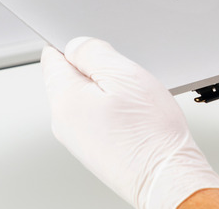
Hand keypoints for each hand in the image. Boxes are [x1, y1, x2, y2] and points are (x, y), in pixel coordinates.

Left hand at [41, 37, 218, 208]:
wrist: (166, 175)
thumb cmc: (151, 132)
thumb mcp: (125, 75)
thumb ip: (94, 53)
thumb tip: (76, 44)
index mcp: (64, 98)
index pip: (52, 56)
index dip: (75, 44)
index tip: (97, 47)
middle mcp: (62, 120)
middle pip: (69, 77)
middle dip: (95, 69)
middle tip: (126, 77)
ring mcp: (76, 138)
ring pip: (85, 97)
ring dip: (107, 90)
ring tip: (134, 100)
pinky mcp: (93, 149)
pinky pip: (96, 117)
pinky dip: (113, 110)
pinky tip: (134, 117)